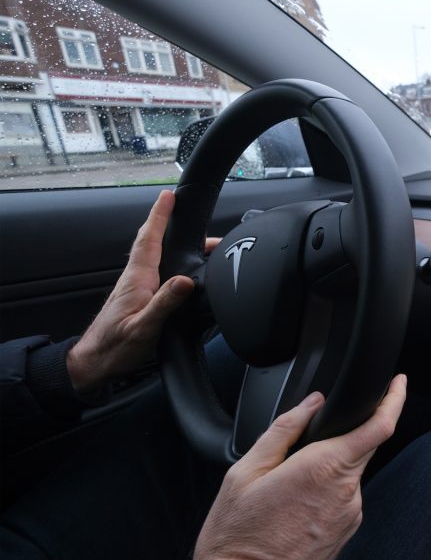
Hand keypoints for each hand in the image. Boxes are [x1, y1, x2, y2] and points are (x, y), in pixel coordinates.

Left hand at [66, 190, 219, 392]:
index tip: (168, 196)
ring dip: (178, 246)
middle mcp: (136, 278)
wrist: (95, 363)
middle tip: (197, 220)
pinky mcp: (139, 297)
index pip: (149, 239)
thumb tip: (185, 280)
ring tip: (205, 245)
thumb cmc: (116, 348)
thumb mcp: (144, 328)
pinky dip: (173, 261)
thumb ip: (164, 303)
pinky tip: (185, 270)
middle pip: (155, 243)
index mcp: (137, 279)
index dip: (159, 215)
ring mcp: (137, 287)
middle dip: (173, 226)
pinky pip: (159, 270)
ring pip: (159, 256)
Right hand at [189, 375, 406, 559]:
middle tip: (304, 447)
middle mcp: (346, 491)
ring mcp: (350, 515)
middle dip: (345, 434)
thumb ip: (284, 429)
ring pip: (350, 473)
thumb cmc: (237, 538)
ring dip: (328, 468)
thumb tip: (312, 403)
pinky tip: (294, 506)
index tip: (398, 383)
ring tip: (285, 489)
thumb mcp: (245, 472)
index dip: (394, 399)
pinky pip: (344, 497)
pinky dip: (326, 491)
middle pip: (363, 446)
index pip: (379, 426)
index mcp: (323, 468)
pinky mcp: (347, 532)